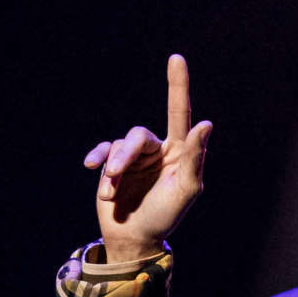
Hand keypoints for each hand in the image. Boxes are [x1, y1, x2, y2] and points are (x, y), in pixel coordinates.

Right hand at [82, 54, 212, 261]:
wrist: (135, 238)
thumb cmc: (166, 216)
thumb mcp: (185, 190)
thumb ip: (195, 158)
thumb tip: (205, 124)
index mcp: (180, 152)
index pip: (180, 113)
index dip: (178, 85)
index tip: (176, 58)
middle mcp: (157, 150)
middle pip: (138, 135)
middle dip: (125, 154)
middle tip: (114, 174)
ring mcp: (134, 157)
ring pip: (119, 145)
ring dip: (113, 167)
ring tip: (110, 190)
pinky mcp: (112, 166)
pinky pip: (102, 151)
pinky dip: (96, 158)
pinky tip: (91, 168)